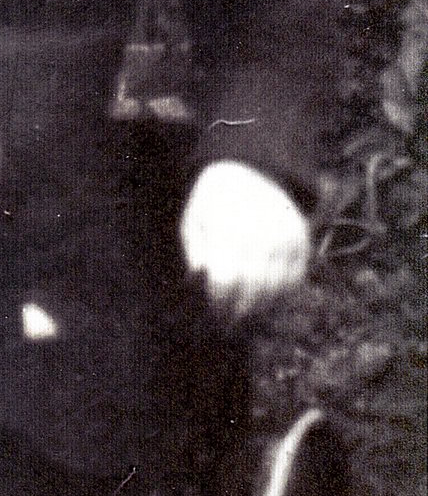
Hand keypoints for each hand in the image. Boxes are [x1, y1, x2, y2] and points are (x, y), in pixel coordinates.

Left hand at [180, 160, 309, 314]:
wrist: (251, 170)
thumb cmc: (213, 203)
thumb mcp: (193, 222)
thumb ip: (196, 255)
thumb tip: (202, 286)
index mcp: (229, 227)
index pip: (228, 280)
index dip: (220, 304)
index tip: (214, 314)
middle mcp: (262, 233)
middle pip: (254, 289)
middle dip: (239, 313)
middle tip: (229, 325)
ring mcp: (286, 237)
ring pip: (278, 289)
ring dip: (261, 309)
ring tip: (246, 317)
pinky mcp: (302, 241)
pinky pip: (296, 280)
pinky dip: (283, 296)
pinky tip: (267, 302)